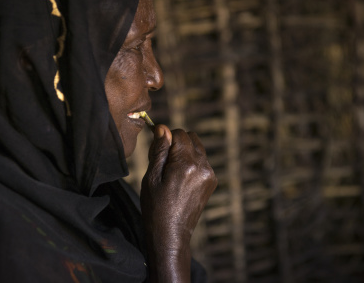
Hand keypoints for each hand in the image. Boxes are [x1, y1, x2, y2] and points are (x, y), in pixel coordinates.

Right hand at [140, 124, 216, 281]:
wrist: (171, 234)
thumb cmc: (156, 207)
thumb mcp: (151, 177)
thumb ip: (159, 150)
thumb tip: (162, 127)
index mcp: (185, 164)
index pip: (179, 133)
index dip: (166, 136)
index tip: (157, 147)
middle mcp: (202, 166)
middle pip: (191, 137)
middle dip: (177, 142)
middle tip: (163, 160)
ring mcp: (210, 174)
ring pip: (198, 147)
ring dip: (185, 151)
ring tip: (172, 171)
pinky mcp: (212, 181)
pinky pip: (202, 160)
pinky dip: (192, 162)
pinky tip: (181, 179)